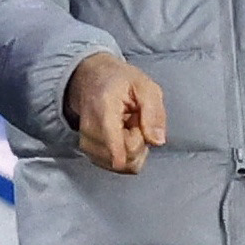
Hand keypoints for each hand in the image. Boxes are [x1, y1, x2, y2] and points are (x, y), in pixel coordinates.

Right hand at [66, 51, 165, 175]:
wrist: (91, 79)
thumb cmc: (119, 82)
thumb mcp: (146, 87)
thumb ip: (154, 113)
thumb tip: (157, 141)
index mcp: (104, 110)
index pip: (117, 149)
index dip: (137, 144)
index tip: (138, 125)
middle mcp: (89, 131)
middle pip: (124, 159)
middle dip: (138, 143)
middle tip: (135, 121)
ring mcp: (87, 143)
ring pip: (120, 165)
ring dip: (131, 149)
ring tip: (127, 127)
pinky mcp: (88, 151)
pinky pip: (115, 165)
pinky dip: (124, 153)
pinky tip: (122, 136)